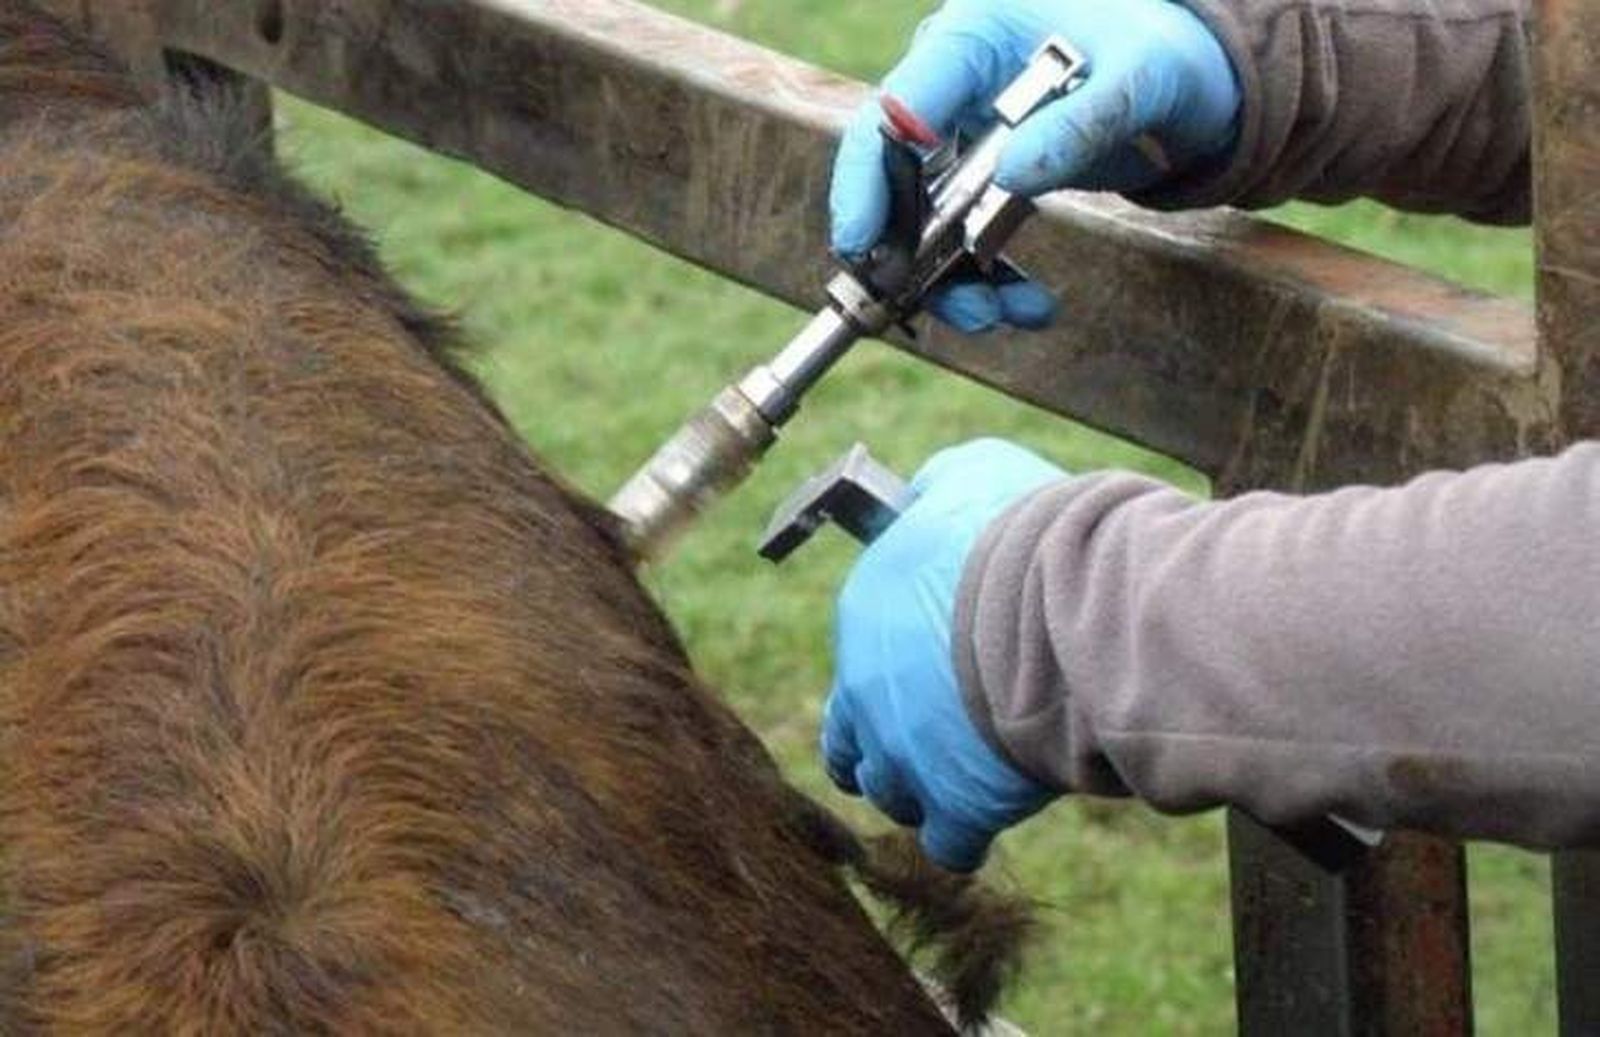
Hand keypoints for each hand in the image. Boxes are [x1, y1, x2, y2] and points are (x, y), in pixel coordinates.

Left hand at [822, 439, 1069, 870]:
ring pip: (889, 794)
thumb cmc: (1026, 530)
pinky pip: (948, 845)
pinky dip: (966, 835)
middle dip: (883, 743)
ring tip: (962, 774)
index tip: (934, 665)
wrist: (1074, 601)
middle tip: (929, 736)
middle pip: (850, 741)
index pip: (859, 655)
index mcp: (864, 616)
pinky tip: (989, 816)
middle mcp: (866, 692)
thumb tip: (925, 493)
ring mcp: (907, 756)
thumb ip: (936, 490)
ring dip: (920, 788)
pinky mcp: (958, 805)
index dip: (897, 664)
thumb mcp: (969, 475)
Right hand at [831, 0, 1239, 332]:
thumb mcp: (1139, 79)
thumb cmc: (1164, 53)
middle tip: (945, 303)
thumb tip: (1009, 175)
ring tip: (1001, 317)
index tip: (864, 242)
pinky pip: (967, 237)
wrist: (1188, 75)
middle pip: (897, 176)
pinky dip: (990, 279)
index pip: (895, 109)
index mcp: (971, 37)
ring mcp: (967, 135)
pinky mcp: (988, 177)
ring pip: (928, 220)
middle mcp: (954, 87)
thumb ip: (1077, 123)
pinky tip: (1030, 306)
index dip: (867, 177)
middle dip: (913, 250)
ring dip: (955, 280)